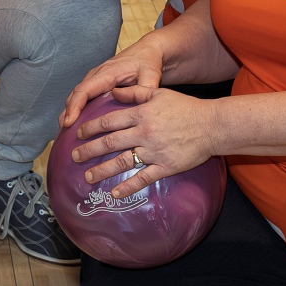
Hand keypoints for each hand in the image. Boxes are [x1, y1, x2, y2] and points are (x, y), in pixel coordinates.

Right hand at [60, 41, 164, 126]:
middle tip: (64, 130)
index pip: (85, 89)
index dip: (75, 106)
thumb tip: (143, 109)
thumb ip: (146, 90)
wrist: (147, 51)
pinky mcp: (97, 81)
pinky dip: (76, 106)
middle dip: (68, 111)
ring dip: (69, 110)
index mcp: (108, 72)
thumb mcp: (151, 75)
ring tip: (66, 130)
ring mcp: (95, 77)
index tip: (69, 121)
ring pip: (77, 93)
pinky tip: (76, 121)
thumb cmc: (147, 62)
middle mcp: (97, 74)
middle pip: (76, 93)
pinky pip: (82, 94)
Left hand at [69, 89, 217, 199]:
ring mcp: (154, 151)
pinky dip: (128, 186)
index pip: (110, 121)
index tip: (78, 134)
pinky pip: (143, 178)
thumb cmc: (186, 108)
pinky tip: (115, 193)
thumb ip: (135, 93)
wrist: (211, 126)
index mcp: (142, 114)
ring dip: (103, 170)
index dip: (91, 127)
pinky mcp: (165, 166)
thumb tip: (114, 92)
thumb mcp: (159, 94)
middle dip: (90, 150)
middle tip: (74, 156)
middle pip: (111, 142)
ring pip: (123, 161)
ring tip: (88, 177)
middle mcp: (144, 133)